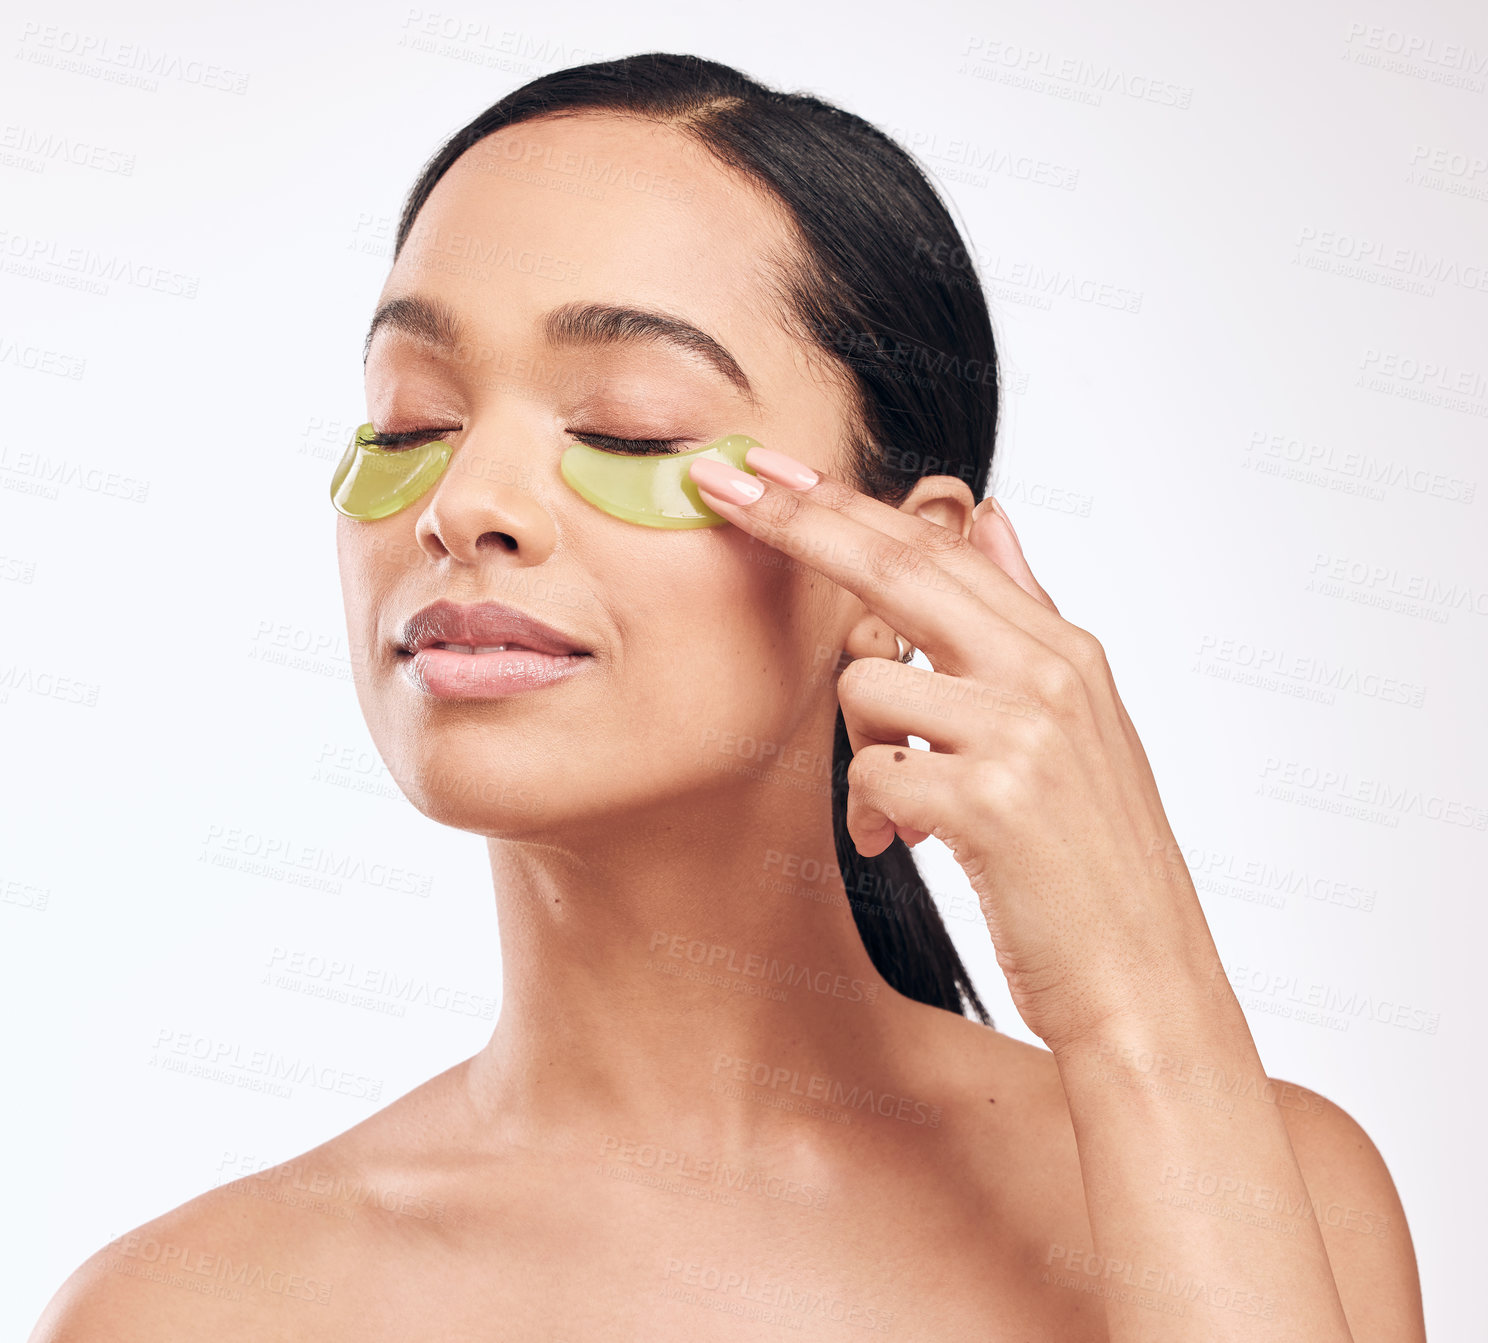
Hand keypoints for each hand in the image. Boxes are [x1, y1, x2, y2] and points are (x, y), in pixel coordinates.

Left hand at [689, 448, 1222, 1053]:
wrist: (1145, 980)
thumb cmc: (1092, 859)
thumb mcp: (1076, 722)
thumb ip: (1025, 613)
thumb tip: (989, 514)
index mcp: (1064, 649)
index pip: (936, 548)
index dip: (844, 502)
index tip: (768, 470)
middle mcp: (1048, 674)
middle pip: (896, 568)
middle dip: (796, 524)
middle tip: (722, 486)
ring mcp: (1022, 734)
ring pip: (865, 687)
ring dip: (861, 748)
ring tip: (905, 802)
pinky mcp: (989, 801)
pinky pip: (870, 774)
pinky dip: (873, 812)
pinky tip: (909, 842)